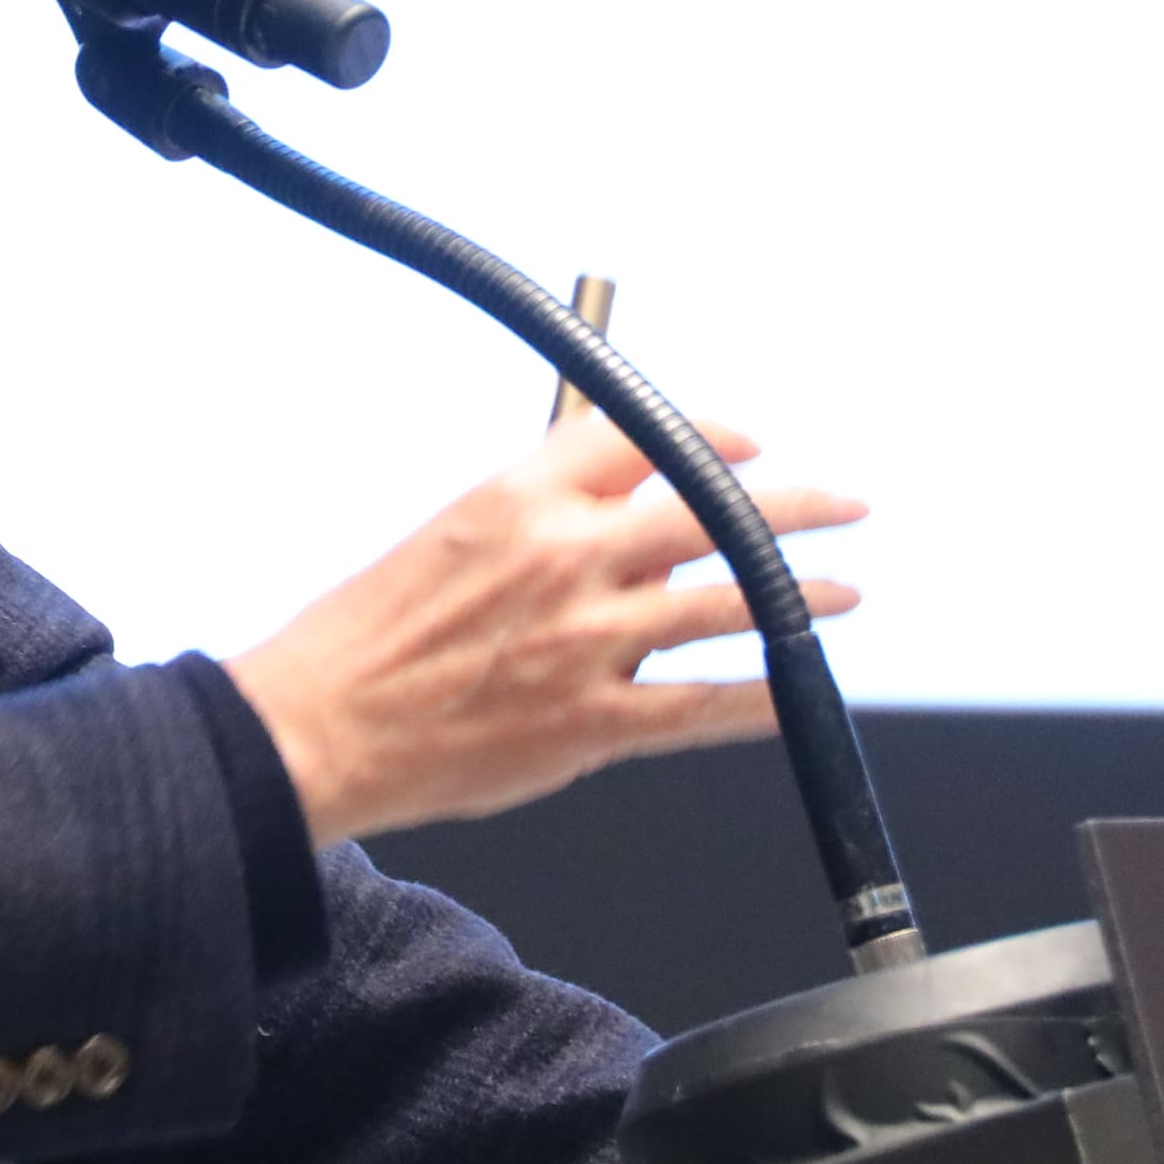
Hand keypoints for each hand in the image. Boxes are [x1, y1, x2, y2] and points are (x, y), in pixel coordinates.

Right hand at [224, 411, 867, 849]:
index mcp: (519, 496)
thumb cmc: (367, 638)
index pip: (642, 438)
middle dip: (794, 503)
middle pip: (712, 510)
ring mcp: (586, 640)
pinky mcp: (592, 722)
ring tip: (844, 593)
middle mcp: (564, 555)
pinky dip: (764, 699)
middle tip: (846, 501)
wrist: (318, 727)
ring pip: (729, 603)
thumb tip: (610, 521)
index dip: (712, 436)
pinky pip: (705, 707)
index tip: (751, 444)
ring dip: (800, 597)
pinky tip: (802, 694)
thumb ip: (533, 520)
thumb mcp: (447, 536)